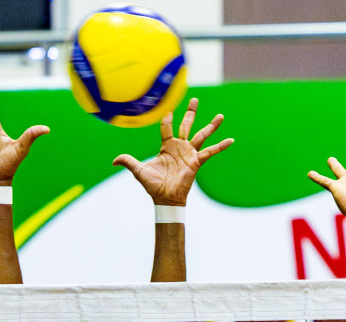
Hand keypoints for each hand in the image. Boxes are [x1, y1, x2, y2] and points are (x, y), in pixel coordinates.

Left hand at [113, 98, 232, 206]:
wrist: (165, 199)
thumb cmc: (153, 186)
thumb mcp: (139, 171)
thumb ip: (128, 162)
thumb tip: (114, 161)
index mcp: (166, 147)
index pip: (167, 128)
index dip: (166, 120)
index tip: (168, 112)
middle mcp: (179, 147)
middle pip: (186, 125)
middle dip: (190, 112)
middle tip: (195, 99)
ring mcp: (189, 153)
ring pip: (202, 135)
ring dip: (211, 125)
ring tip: (221, 116)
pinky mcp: (196, 161)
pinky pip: (210, 152)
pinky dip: (220, 146)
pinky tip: (231, 140)